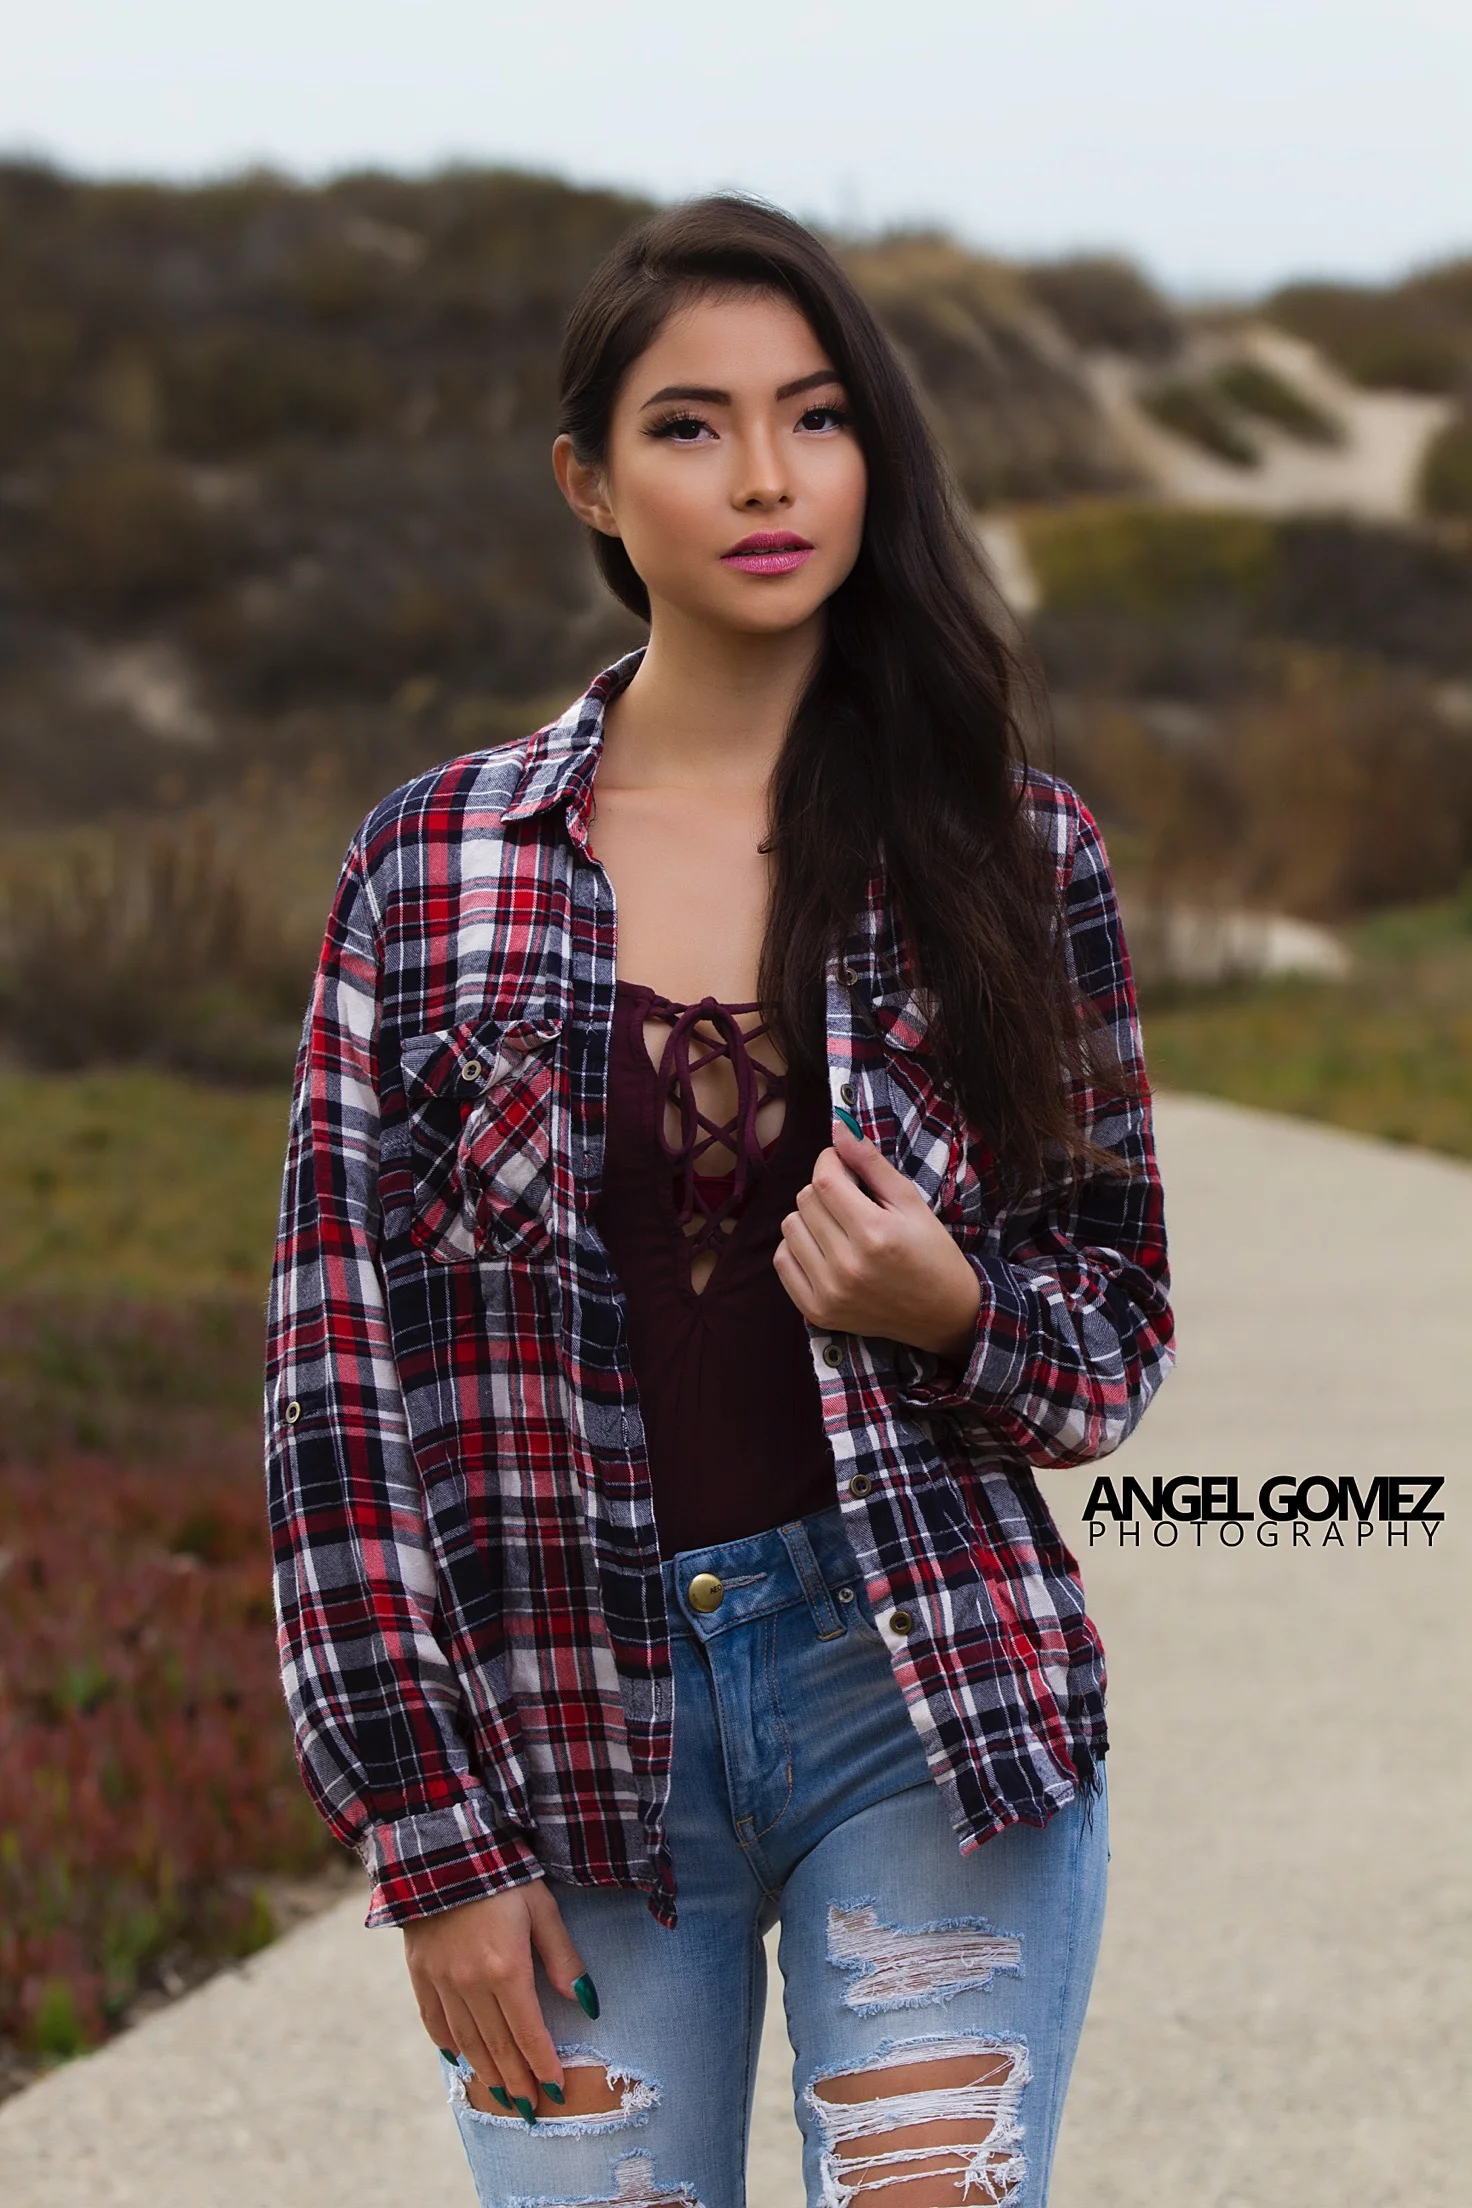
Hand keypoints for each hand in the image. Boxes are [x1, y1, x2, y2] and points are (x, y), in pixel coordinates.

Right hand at [402, 1880, 589, 2121]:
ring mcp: (441, 1980)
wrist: (442, 1848)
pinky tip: (460, 2061)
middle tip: (532, 2110)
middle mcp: (471, 1983)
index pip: (528, 2032)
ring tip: (503, 2097)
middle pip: (497, 2045)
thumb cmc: (504, 1874)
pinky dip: (449, 2045)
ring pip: (467, 2041)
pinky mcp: (419, 1972)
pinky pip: (434, 2021)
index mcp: (506, 1968)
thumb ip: (563, 1958)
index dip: (543, 2064)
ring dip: (487, 2073)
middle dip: (518, 2081)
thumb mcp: (543, 1908)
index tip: (557, 2090)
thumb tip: (587, 2003)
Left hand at [774, 1118, 981, 1362]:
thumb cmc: (932, 1252)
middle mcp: (847, 1265)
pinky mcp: (818, 1311)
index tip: (843, 1165)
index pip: (824, 1179)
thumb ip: (871, 1164)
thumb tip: (838, 1128)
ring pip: (790, 1227)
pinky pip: (782, 1261)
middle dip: (825, 1190)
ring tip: (838, 1227)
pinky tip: (824, 1249)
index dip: (830, 1162)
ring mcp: (829, 1292)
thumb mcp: (911, 1202)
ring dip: (810, 1219)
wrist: (944, 1314)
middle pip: (805, 1200)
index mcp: (875, 1233)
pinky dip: (798, 1248)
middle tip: (850, 1201)